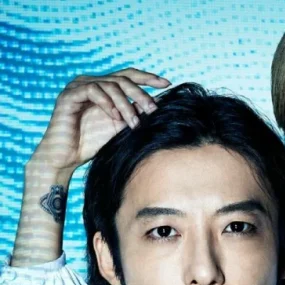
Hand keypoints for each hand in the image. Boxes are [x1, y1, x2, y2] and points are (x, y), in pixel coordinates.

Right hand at [31, 68, 170, 173]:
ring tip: (134, 122)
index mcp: (104, 87)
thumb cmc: (92, 143)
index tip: (167, 84)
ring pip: (110, 85)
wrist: (66, 158)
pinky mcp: (69, 95)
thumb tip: (157, 103)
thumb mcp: (121, 126)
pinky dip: (107, 103)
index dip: (148, 78)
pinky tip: (115, 117)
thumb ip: (135, 113)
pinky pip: (92, 90)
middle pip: (122, 79)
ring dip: (126, 104)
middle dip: (141, 94)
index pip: (129, 75)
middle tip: (153, 110)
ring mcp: (78, 86)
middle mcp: (91, 82)